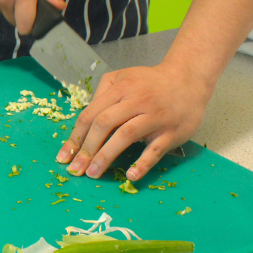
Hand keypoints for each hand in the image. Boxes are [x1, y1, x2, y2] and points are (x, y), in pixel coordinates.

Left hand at [55, 62, 211, 180]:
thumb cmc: (151, 82)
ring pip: (125, 136)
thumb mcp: (122, 77)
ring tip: (93, 173)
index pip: (91, 115)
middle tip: (76, 169)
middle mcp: (136, 101)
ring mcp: (155, 117)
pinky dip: (143, 164)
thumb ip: (101, 94)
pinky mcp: (171, 132)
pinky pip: (155, 150)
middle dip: (86, 149)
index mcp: (121, 89)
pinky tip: (130, 175)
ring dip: (106, 156)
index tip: (64, 156)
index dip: (75, 137)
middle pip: (104, 124)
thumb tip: (84, 121)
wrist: (189, 79)